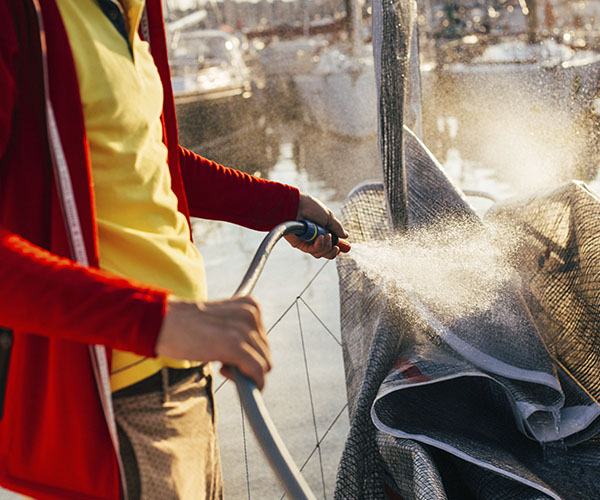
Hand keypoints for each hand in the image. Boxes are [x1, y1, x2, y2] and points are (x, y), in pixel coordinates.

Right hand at [155, 295, 271, 389]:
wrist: (161, 321)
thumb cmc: (186, 326)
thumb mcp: (220, 323)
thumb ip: (239, 335)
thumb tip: (256, 364)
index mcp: (250, 305)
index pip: (263, 339)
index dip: (250, 353)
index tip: (231, 358)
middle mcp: (251, 314)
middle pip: (265, 352)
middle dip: (248, 364)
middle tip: (223, 365)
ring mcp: (243, 329)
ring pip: (264, 364)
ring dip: (245, 373)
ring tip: (221, 366)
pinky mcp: (235, 345)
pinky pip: (257, 372)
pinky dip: (252, 383)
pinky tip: (227, 375)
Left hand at [285, 192, 350, 258]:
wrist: (296, 205)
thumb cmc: (310, 207)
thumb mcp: (328, 216)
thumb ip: (337, 227)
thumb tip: (346, 236)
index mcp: (322, 230)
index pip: (331, 243)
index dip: (338, 247)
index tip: (347, 247)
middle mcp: (314, 238)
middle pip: (326, 253)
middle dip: (333, 251)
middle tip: (336, 247)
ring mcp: (307, 242)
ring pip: (320, 254)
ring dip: (327, 246)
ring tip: (326, 236)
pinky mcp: (299, 244)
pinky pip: (313, 251)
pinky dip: (319, 245)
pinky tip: (320, 237)